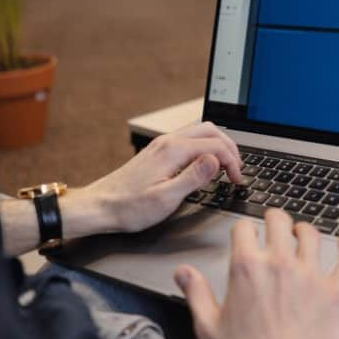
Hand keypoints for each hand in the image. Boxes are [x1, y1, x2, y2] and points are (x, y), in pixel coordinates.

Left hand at [73, 122, 242, 233]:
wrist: (100, 206)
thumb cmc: (129, 207)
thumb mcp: (165, 199)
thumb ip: (193, 178)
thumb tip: (215, 161)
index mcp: (173, 151)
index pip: (215, 146)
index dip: (232, 162)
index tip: (237, 180)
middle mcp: (168, 142)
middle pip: (210, 130)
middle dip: (230, 148)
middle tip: (237, 170)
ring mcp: (162, 145)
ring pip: (199, 132)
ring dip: (218, 145)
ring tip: (226, 165)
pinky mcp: (158, 152)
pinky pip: (189, 139)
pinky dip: (205, 147)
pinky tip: (205, 165)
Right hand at [175, 210, 338, 338]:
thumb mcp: (209, 328)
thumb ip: (196, 294)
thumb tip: (183, 272)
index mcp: (247, 269)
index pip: (244, 228)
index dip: (245, 228)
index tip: (247, 234)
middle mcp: (279, 264)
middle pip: (279, 221)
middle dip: (276, 219)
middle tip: (276, 223)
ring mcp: (311, 275)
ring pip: (312, 234)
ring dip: (306, 231)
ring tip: (304, 234)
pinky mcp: (337, 291)